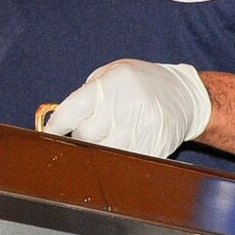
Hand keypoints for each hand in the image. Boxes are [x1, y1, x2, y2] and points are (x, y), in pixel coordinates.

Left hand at [41, 59, 210, 158]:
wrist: (186, 96)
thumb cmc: (142, 83)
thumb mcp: (112, 74)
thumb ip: (86, 94)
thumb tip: (59, 120)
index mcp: (113, 85)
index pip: (72, 111)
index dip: (56, 125)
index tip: (49, 133)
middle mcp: (126, 109)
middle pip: (84, 135)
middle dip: (79, 135)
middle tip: (85, 130)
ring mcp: (140, 132)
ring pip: (101, 152)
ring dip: (96, 149)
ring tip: (103, 137)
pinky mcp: (150, 150)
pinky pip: (121, 161)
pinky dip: (114, 157)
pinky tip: (119, 145)